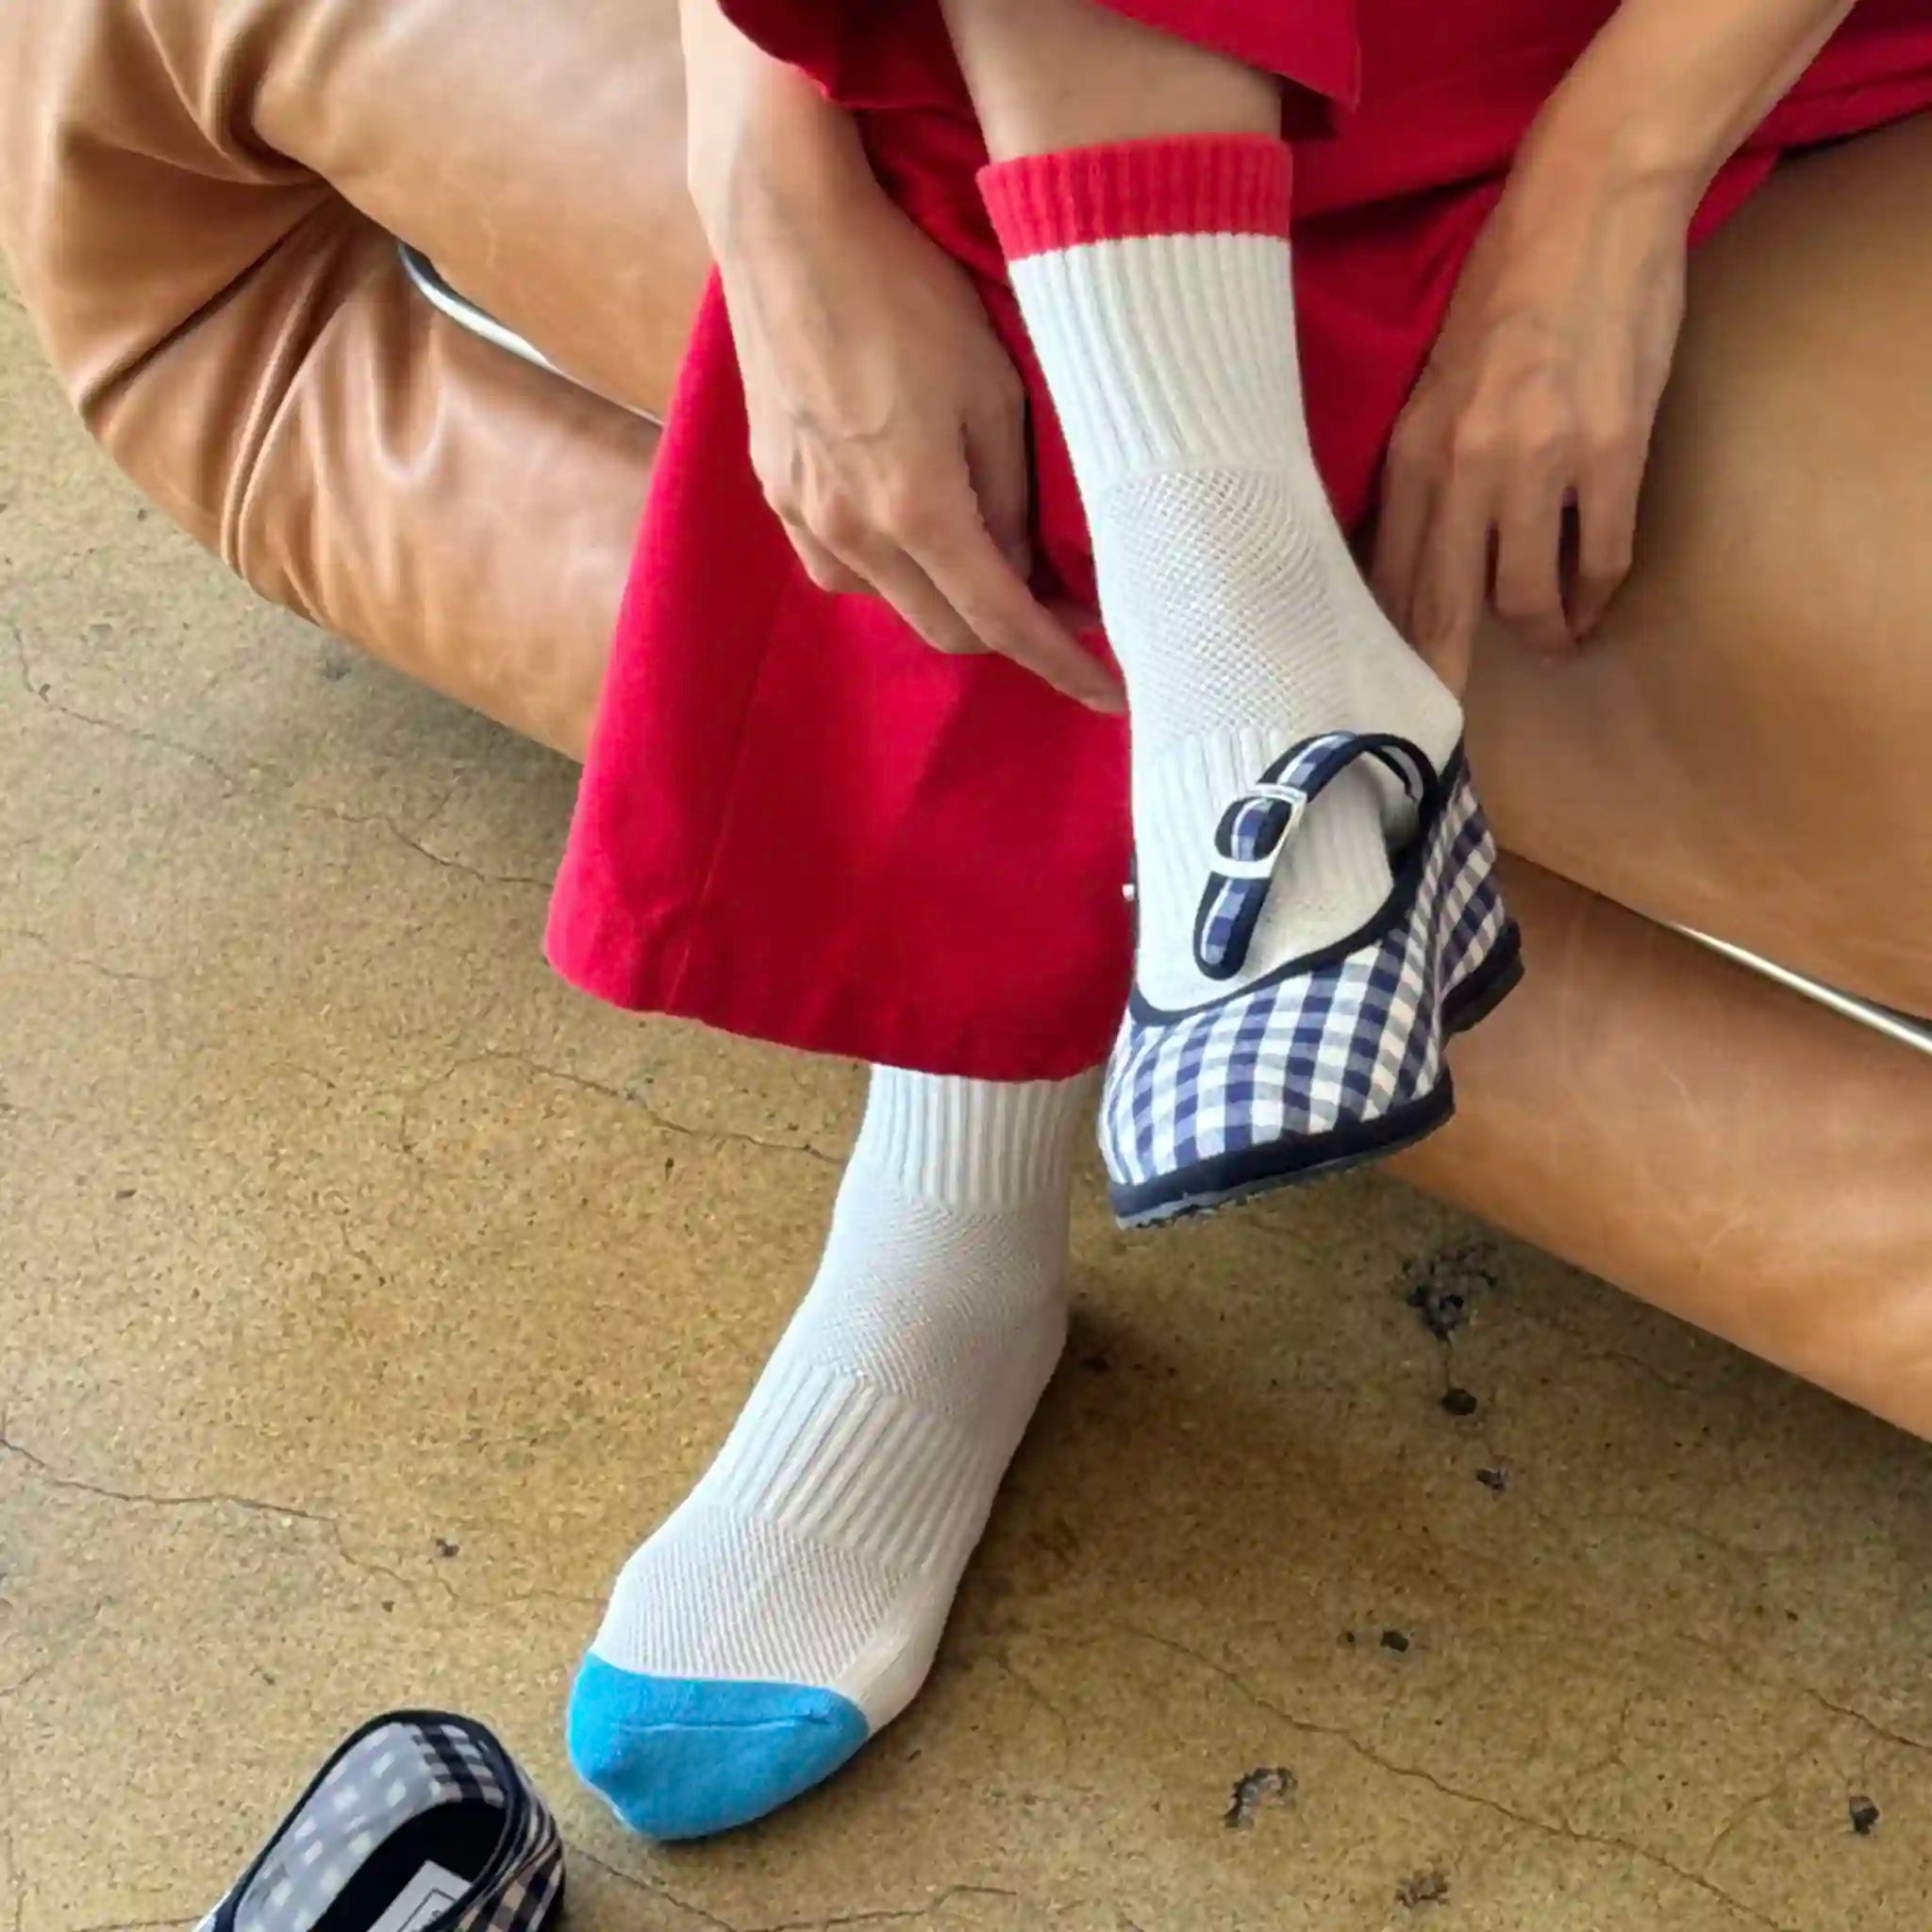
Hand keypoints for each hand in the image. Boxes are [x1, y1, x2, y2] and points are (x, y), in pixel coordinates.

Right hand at [701, 101, 1122, 713]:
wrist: (787, 229)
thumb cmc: (906, 291)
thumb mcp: (993, 391)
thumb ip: (1011, 500)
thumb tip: (1025, 572)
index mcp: (915, 509)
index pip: (1005, 622)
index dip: (1062, 664)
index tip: (1108, 695)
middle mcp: (851, 531)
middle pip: (947, 630)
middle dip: (1010, 632)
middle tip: (1065, 601)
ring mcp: (803, 515)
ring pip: (892, 604)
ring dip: (947, 600)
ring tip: (990, 555)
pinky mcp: (775, 490)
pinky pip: (842, 569)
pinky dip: (891, 572)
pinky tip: (913, 530)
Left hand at [1371, 159, 1690, 688]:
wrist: (1592, 204)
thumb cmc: (1510, 282)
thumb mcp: (1436, 374)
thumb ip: (1424, 456)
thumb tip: (1413, 536)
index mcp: (1412, 447)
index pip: (1387, 573)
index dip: (1388, 642)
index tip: (1384, 688)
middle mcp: (1463, 465)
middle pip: (1442, 605)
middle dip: (1444, 674)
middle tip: (1446, 723)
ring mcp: (1538, 463)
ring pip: (1523, 596)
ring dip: (1538, 630)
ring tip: (1551, 638)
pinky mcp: (1610, 453)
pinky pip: (1598, 558)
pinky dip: (1595, 593)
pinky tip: (1591, 603)